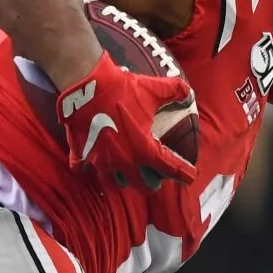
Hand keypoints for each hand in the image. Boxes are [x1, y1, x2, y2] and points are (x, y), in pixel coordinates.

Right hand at [55, 50, 195, 191]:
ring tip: (127, 174)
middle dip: (152, 184)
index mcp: (145, 149)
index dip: (184, 174)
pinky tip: (91, 163)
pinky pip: (83, 169)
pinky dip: (87, 168)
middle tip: (155, 177)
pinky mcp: (82, 155)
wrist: (88, 86)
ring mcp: (102, 161)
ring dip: (124, 181)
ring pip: (115, 184)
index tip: (190, 177)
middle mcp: (125, 161)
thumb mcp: (154, 89)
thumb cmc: (124, 90)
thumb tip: (190, 95)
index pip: (170, 168)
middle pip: (143, 186)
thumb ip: (176, 92)